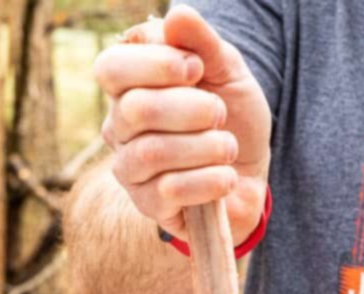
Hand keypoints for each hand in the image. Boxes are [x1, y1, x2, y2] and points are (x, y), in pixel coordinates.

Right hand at [96, 6, 270, 240]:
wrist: (251, 175)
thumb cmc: (233, 118)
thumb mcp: (228, 72)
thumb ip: (203, 43)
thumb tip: (176, 16)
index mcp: (129, 87)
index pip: (112, 68)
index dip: (156, 64)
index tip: (197, 68)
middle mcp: (119, 127)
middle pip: (136, 109)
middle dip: (193, 108)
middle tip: (220, 114)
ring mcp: (130, 169)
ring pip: (152, 152)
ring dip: (206, 147)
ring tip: (228, 148)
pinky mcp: (148, 205)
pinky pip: (169, 190)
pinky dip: (210, 180)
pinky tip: (227, 177)